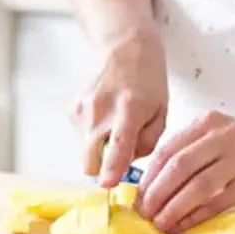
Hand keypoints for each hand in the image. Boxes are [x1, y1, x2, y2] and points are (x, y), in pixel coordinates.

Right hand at [70, 30, 167, 186]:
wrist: (125, 50)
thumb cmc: (148, 82)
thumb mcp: (161, 112)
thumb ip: (147, 142)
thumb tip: (126, 165)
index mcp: (130, 108)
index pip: (119, 143)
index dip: (112, 167)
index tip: (108, 183)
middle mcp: (102, 109)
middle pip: (91, 158)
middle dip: (103, 168)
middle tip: (119, 157)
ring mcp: (83, 109)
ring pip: (87, 152)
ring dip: (100, 149)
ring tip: (116, 127)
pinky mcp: (73, 110)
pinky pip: (83, 139)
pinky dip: (94, 136)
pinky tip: (106, 118)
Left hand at [135, 111, 234, 233]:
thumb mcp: (218, 136)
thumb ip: (191, 152)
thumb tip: (153, 185)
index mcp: (207, 123)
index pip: (168, 150)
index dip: (148, 176)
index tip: (136, 197)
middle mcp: (221, 136)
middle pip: (178, 167)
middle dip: (156, 194)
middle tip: (144, 214)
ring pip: (197, 187)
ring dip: (173, 209)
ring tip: (160, 224)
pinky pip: (217, 202)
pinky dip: (196, 217)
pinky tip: (183, 227)